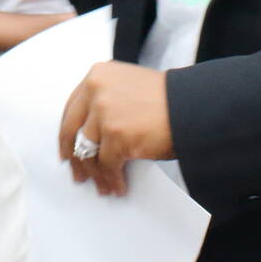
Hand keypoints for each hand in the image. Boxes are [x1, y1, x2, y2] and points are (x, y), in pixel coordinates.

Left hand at [57, 61, 172, 196]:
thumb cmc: (167, 99)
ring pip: (87, 152)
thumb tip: (88, 135)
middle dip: (74, 158)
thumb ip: (104, 101)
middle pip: (72, 132)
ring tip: (103, 186)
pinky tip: (118, 187)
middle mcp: (95, 89)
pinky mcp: (115, 134)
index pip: (71, 109)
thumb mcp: (127, 86)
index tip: (67, 150)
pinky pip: (106, 165)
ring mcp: (104, 111)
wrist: (193, 105)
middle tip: (79, 174)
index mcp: (97, 74)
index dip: (67, 134)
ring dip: (95, 174)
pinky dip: (112, 180)